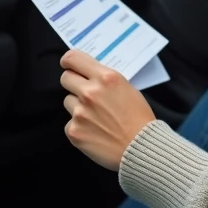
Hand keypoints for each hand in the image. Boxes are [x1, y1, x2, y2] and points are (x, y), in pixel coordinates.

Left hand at [60, 49, 155, 170]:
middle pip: (65, 78)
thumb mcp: (127, 88)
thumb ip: (106, 81)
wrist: (141, 148)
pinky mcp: (74, 130)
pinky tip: (95, 132)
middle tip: (84, 93)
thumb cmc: (139, 119)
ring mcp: (79, 112)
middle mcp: (90, 92)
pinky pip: (70, 123)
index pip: (72, 58)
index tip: (70, 66)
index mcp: (105, 78)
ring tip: (96, 117)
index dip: (68, 62)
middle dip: (73, 84)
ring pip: (68, 101)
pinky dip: (79, 127)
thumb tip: (90, 76)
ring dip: (78, 106)